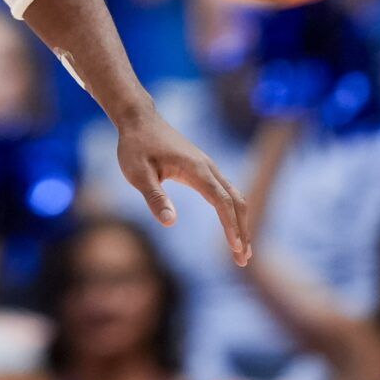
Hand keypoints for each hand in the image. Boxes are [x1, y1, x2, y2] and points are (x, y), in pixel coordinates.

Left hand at [116, 109, 251, 264]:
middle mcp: (208, 167)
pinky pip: (225, 192)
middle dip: (242, 230)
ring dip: (241, 222)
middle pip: (236, 201)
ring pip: (234, 196)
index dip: (230, 226)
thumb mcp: (137, 174)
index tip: (235, 249)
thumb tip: (171, 223)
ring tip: (241, 250)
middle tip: (243, 260)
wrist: (139, 119)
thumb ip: (155, 197)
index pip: (221, 202)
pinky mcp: (203, 168)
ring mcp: (207, 166)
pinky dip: (232, 211)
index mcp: (196, 169)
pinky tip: (230, 226)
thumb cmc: (136, 145)